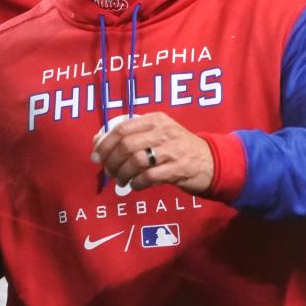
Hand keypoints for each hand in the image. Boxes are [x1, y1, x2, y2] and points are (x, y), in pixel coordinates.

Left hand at [91, 112, 214, 194]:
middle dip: (112, 161)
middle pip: (126, 145)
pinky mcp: (179, 168)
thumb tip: (97, 141)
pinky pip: (149, 176)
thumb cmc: (177, 147)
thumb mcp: (155, 135)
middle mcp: (164, 131)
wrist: (210, 161)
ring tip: (121, 180)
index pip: (122, 128)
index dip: (105, 143)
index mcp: (155, 119)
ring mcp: (173, 150)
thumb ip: (128, 135)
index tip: (95, 156)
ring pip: (136, 161)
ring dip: (123, 174)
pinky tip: (134, 185)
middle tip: (109, 171)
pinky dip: (136, 183)